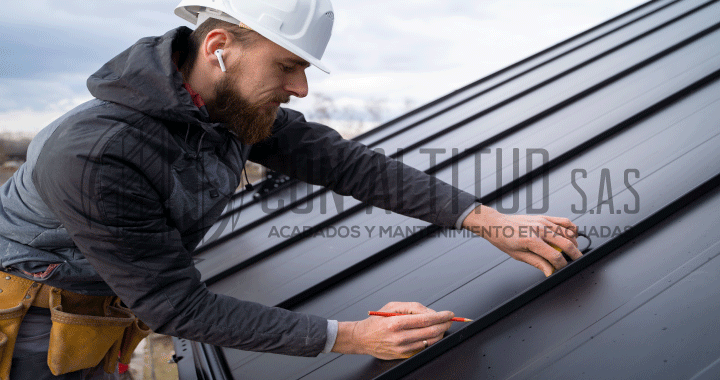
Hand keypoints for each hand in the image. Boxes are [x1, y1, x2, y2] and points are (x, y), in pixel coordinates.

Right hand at [332, 302, 453, 359]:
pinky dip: (431, 341)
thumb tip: (432, 313)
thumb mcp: (392, 306)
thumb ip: (413, 307)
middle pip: (431, 332)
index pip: (426, 319)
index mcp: (396, 323)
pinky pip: (423, 348)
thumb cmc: (377, 321)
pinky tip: (431, 334)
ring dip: (440, 333)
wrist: (362, 338)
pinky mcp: (404, 356)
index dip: (441, 316)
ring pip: (430, 342)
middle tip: (449, 320)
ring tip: (441, 326)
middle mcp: (400, 337)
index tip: (449, 314)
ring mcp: (402, 349)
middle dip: (444, 325)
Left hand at [463, 205, 581, 276]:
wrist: (497, 224)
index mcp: (531, 241)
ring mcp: (543, 222)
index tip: (562, 268)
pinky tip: (571, 236)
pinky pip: (564, 221)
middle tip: (577, 261)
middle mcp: (539, 229)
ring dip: (574, 243)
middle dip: (575, 255)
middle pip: (566, 243)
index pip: (554, 256)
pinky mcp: (544, 217)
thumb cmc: (504, 239)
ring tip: (572, 251)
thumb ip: (537, 263)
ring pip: (568, 232)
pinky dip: (572, 229)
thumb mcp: (519, 256)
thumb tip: (550, 272)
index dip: (562, 265)